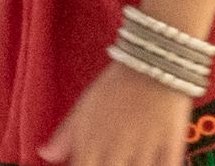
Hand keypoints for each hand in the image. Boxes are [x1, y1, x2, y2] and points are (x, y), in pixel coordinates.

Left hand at [41, 63, 193, 165]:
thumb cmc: (116, 85)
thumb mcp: (84, 106)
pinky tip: (152, 162)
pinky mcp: (171, 147)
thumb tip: (43, 154)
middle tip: (111, 161)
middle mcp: (115, 150)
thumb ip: (64, 135)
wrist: (153, 59)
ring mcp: (144, 150)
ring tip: (129, 162)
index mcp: (91, 143)